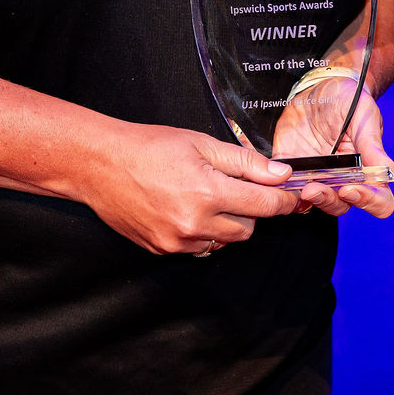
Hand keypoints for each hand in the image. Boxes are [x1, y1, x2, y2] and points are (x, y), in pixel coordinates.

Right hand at [83, 122, 297, 254]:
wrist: (101, 165)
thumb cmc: (151, 147)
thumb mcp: (202, 144)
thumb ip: (245, 163)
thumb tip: (281, 175)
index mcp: (208, 192)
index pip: (264, 206)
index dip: (283, 201)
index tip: (292, 197)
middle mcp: (194, 224)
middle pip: (248, 229)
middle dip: (251, 210)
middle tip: (236, 188)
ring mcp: (177, 242)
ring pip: (224, 241)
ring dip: (227, 223)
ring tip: (207, 197)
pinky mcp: (163, 250)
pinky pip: (199, 247)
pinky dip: (203, 232)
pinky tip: (187, 209)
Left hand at [276, 81, 393, 219]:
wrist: (320, 85)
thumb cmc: (349, 99)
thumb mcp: (363, 115)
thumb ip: (372, 144)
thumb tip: (389, 170)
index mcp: (367, 168)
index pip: (378, 200)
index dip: (368, 201)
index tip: (351, 188)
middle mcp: (344, 178)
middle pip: (342, 205)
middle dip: (329, 200)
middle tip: (314, 188)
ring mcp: (318, 176)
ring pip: (315, 203)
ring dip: (308, 200)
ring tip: (300, 185)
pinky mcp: (293, 169)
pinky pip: (288, 189)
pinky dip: (283, 192)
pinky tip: (279, 182)